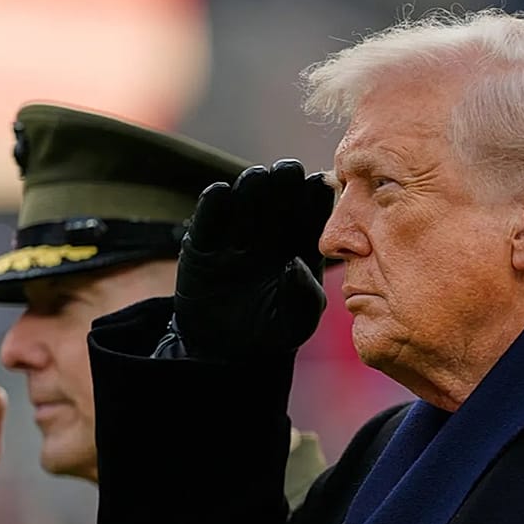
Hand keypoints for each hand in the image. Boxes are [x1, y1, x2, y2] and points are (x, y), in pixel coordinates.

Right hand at [173, 159, 334, 357]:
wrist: (227, 353)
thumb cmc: (273, 333)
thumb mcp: (297, 321)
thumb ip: (304, 296)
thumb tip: (294, 264)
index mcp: (300, 246)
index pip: (311, 217)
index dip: (314, 200)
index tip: (319, 186)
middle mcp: (269, 235)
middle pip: (278, 201)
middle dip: (283, 183)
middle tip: (288, 170)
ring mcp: (236, 237)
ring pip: (244, 204)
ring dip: (250, 187)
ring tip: (257, 176)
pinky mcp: (203, 247)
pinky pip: (208, 223)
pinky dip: (213, 207)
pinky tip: (220, 193)